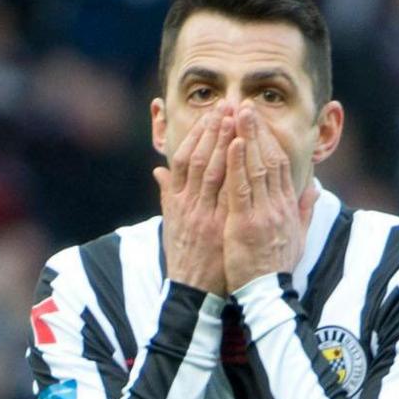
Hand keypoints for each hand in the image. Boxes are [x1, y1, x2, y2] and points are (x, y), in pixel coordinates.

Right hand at [153, 111, 231, 294]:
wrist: (191, 293)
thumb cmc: (185, 260)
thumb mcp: (170, 226)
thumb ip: (166, 195)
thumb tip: (157, 171)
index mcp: (176, 203)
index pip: (183, 160)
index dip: (197, 135)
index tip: (210, 114)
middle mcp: (186, 205)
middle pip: (196, 158)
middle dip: (212, 130)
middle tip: (226, 104)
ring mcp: (201, 215)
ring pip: (209, 169)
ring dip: (222, 141)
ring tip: (234, 116)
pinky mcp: (216, 227)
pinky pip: (225, 192)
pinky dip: (232, 168)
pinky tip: (240, 148)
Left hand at [222, 107, 312, 290]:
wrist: (267, 295)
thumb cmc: (276, 268)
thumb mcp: (298, 238)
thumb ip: (305, 211)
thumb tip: (315, 188)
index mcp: (288, 207)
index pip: (282, 165)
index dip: (270, 140)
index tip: (258, 121)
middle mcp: (278, 206)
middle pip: (270, 159)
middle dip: (258, 130)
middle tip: (246, 105)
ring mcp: (263, 214)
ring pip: (256, 168)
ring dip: (246, 138)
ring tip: (236, 114)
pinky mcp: (245, 225)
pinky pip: (241, 189)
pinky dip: (237, 165)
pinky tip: (232, 144)